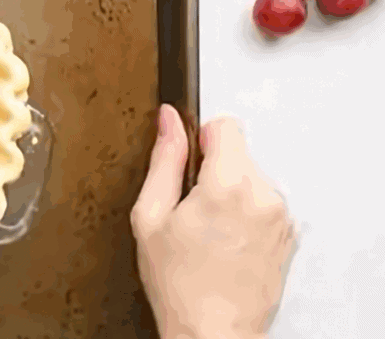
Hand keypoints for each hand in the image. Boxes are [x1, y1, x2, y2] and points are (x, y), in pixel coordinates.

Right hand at [132, 106, 295, 338]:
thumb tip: (169, 121)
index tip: (188, 165)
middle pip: (238, 154)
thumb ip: (163, 161)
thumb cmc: (178, 284)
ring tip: (207, 233)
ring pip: (251, 180)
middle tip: (189, 211)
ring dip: (230, 194)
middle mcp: (263, 196)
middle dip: (213, 172)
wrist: (212, 332)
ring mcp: (281, 217)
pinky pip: (263, 204)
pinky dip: (245, 215)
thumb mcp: (150, 217)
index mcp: (228, 185)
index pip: (225, 126)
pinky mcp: (288, 234)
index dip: (200, 140)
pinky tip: (225, 243)